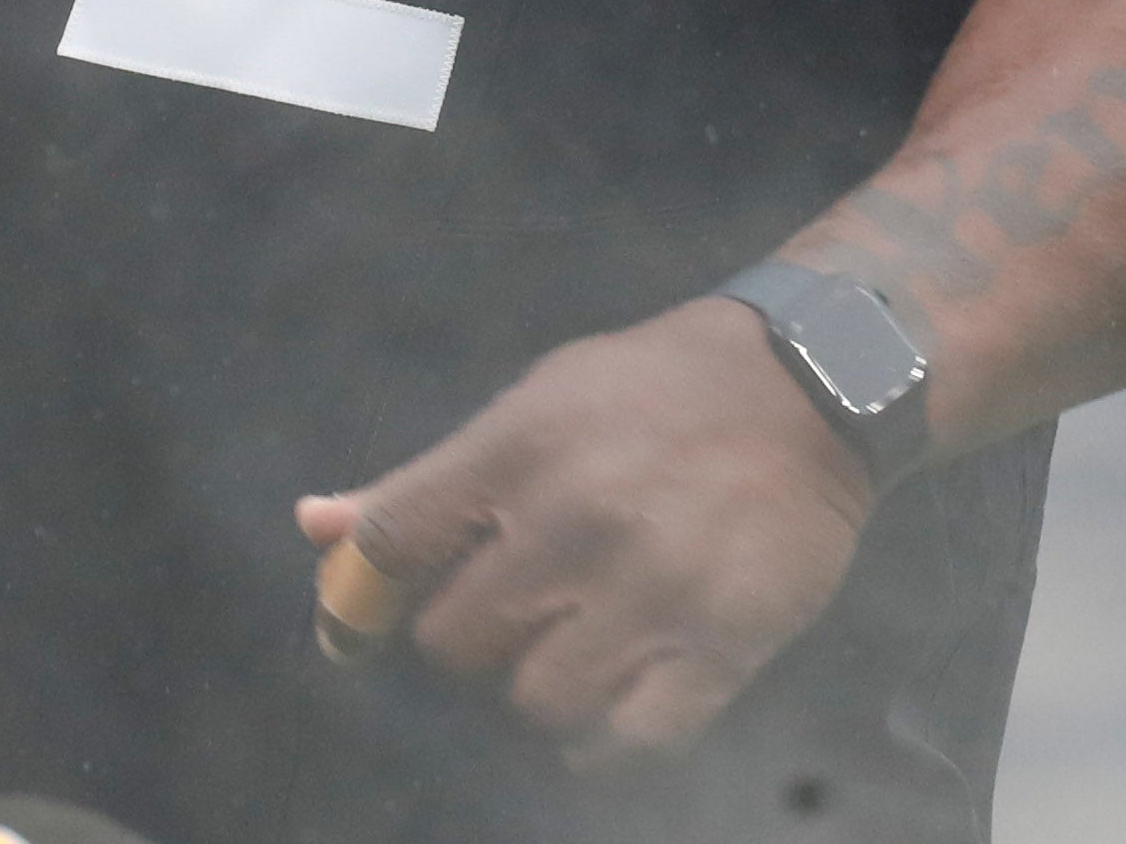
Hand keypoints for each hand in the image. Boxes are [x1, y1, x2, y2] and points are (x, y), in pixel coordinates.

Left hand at [298, 296, 871, 764]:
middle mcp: (573, 519)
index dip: (364, 595)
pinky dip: (609, 738)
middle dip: (474, 637)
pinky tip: (621, 694)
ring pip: (535, 702)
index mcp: (517, 448)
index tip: (371, 618)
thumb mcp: (531, 408)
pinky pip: (626, 743)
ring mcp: (648, 589)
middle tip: (518, 609)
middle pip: (455, 641)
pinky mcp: (719, 645)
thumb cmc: (649, 395)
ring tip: (580, 645)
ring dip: (544, 687)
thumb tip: (315, 526)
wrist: (810, 382)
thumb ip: (426, 484)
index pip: (394, 542)